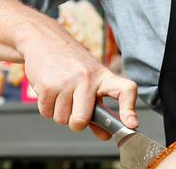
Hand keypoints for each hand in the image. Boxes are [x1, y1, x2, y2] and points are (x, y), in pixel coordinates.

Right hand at [19, 29, 137, 139]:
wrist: (44, 39)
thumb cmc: (70, 62)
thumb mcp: (89, 80)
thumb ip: (98, 110)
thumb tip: (105, 135)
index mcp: (103, 76)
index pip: (125, 90)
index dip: (129, 109)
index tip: (131, 124)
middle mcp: (87, 78)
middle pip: (81, 120)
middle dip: (76, 122)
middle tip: (74, 108)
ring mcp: (67, 81)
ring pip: (62, 119)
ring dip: (59, 112)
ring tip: (60, 92)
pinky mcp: (48, 85)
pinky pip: (47, 113)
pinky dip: (47, 107)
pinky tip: (50, 89)